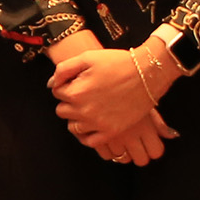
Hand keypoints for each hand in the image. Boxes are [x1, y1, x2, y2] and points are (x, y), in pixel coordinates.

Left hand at [49, 34, 181, 165]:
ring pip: (73, 127)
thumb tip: (51, 85)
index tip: (78, 82)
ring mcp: (97, 124)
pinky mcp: (111, 132)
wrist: (147, 73)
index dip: (66, 85)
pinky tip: (92, 125)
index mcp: (75, 92)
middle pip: (62, 111)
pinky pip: (89, 142)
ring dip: (77, 118)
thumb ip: (63, 70)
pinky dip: (87, 135)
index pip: (56, 93)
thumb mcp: (87, 57)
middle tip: (84, 94)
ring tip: (89, 108)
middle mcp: (83, 111)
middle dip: (69, 102)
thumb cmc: (118, 63)